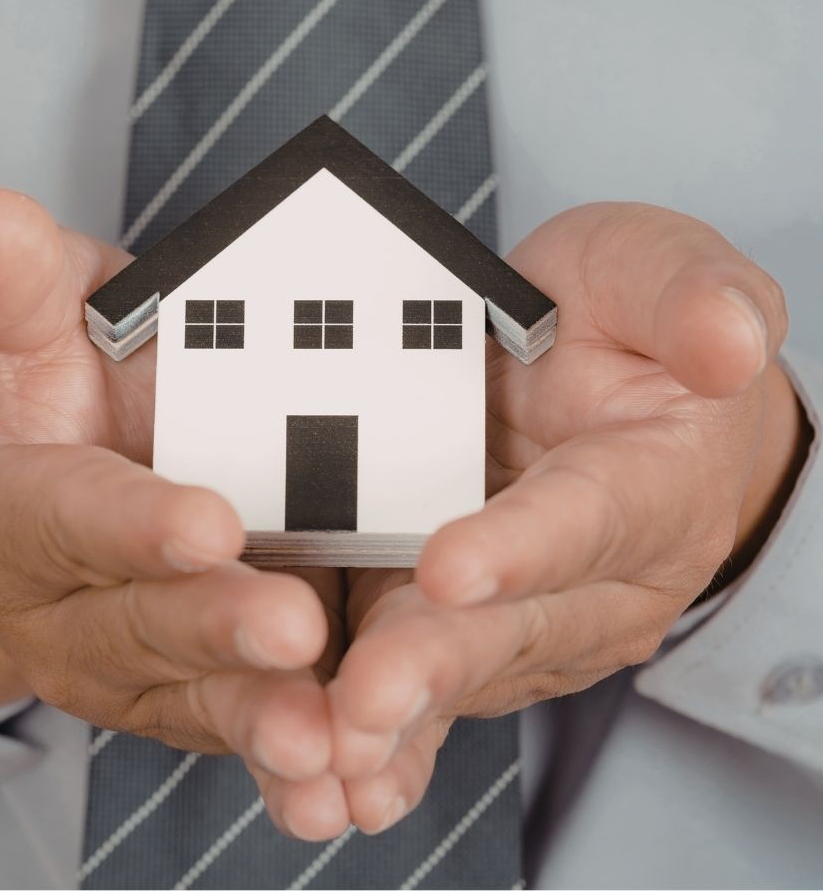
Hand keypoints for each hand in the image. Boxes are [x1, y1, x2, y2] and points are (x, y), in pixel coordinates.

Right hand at [0, 189, 348, 834]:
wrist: (55, 494)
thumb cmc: (52, 401)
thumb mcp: (25, 333)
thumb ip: (13, 290)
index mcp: (20, 514)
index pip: (70, 517)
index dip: (133, 525)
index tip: (207, 524)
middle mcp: (70, 609)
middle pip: (142, 622)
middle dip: (217, 628)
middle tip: (295, 628)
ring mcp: (136, 663)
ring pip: (199, 697)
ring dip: (264, 720)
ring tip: (331, 745)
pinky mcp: (194, 690)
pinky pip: (243, 728)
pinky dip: (293, 759)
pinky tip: (349, 784)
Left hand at [321, 202, 804, 834]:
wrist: (624, 394)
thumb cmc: (634, 327)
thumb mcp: (660, 273)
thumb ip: (693, 299)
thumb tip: (726, 343)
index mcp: (647, 479)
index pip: (587, 518)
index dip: (521, 548)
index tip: (448, 569)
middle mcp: (595, 573)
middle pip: (512, 624)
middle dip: (432, 661)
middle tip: (361, 702)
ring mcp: (530, 611)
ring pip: (459, 668)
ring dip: (393, 717)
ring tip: (327, 761)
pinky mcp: (468, 622)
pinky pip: (423, 681)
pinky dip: (377, 730)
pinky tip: (321, 774)